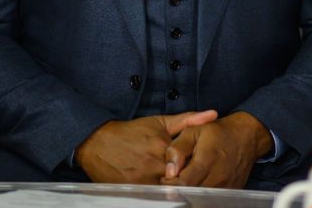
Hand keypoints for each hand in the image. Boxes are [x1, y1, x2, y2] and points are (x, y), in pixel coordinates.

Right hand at [75, 110, 216, 183]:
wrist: (98, 142)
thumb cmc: (131, 132)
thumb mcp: (160, 122)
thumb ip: (188, 119)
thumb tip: (214, 114)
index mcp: (163, 147)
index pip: (190, 164)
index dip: (197, 169)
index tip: (201, 169)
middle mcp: (154, 165)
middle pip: (180, 181)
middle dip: (186, 182)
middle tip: (193, 182)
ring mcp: (142, 180)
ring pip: (167, 192)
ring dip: (173, 190)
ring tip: (177, 186)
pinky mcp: (132, 190)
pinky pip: (152, 197)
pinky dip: (159, 195)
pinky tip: (162, 191)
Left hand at [161, 111, 272, 188]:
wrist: (245, 137)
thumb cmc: (216, 133)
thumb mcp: (193, 131)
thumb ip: (178, 148)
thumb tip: (169, 170)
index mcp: (207, 160)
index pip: (184, 183)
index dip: (171, 183)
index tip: (167, 176)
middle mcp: (218, 176)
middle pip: (191, 194)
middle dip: (179, 189)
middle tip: (175, 179)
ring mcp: (226, 186)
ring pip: (201, 199)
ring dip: (190, 193)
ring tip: (187, 181)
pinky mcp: (231, 192)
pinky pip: (212, 199)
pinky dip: (202, 195)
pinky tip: (199, 184)